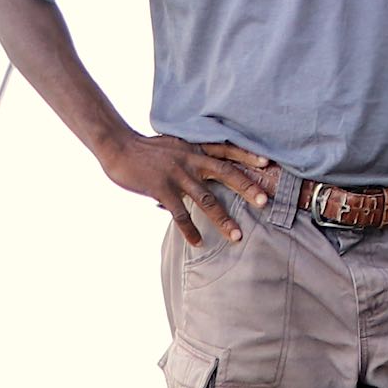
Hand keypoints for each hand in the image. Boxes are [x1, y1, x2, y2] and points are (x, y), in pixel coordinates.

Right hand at [99, 134, 273, 246]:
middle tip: (264, 202)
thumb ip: (194, 155)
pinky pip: (180, 213)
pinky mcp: (162, 188)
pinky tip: (198, 242)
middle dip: (246, 188)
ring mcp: (177, 175)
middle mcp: (191, 160)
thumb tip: (210, 166)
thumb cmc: (148, 148)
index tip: (268, 164)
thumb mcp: (176, 145)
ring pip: (206, 200)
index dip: (247, 156)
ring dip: (223, 219)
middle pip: (226, 174)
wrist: (118, 146)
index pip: (227, 150)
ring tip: (237, 236)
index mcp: (196, 149)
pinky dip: (190, 230)